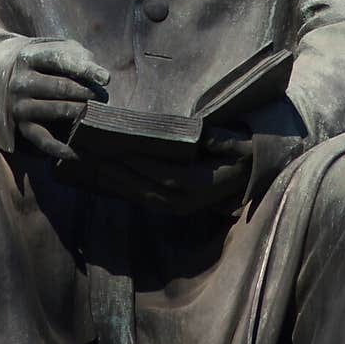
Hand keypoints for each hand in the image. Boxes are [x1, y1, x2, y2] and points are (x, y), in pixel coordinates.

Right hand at [10, 39, 108, 159]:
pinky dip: (62, 149)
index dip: (85, 69)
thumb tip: (102, 78)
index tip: (106, 79)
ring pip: (57, 110)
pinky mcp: (22, 127)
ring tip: (97, 112)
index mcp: (29, 57)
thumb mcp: (58, 50)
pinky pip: (44, 141)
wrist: (10, 77)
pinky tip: (80, 152)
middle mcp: (20, 82)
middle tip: (104, 97)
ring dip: (82, 112)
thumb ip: (79, 58)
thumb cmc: (46, 62)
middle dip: (88, 92)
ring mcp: (19, 106)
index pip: (59, 60)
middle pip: (61, 87)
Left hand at [92, 125, 252, 214]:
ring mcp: (181, 207)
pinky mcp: (173, 206)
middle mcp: (189, 201)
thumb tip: (204, 137)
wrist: (249, 174)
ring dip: (119, 184)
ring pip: (144, 198)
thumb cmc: (241, 152)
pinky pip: (146, 200)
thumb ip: (222, 140)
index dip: (143, 166)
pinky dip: (127, 190)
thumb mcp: (238, 143)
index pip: (168, 176)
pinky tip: (109, 179)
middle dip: (121, 175)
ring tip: (95, 167)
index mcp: (204, 184)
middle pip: (149, 190)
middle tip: (95, 158)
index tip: (119, 151)